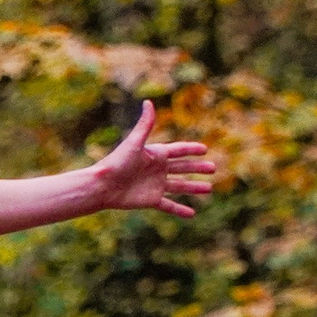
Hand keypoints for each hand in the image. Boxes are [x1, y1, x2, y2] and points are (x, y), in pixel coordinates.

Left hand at [89, 100, 216, 218]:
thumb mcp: (134, 142)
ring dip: (194, 188)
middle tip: (214, 168)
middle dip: (198, 168)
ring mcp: (155, 185)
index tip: (205, 149)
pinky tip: (192, 214)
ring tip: (209, 189)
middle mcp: (157, 169)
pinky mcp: (151, 200)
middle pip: (183, 168)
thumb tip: (148, 101)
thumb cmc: (117, 162)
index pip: (178, 150)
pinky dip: (180, 210)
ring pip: (179, 186)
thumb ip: (145, 124)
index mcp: (155, 154)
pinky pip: (169, 206)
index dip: (191, 149)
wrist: (103, 185)